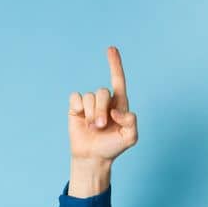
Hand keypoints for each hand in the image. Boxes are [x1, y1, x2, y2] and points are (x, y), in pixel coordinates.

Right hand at [67, 46, 138, 162]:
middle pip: (102, 92)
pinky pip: (76, 97)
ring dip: (91, 114)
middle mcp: (105, 101)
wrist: (93, 157)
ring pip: (89, 97)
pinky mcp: (76, 108)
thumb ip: (131, 122)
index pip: (118, 80)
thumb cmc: (113, 147)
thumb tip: (115, 111)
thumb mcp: (130, 137)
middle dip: (100, 110)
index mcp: (119, 104)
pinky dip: (79, 108)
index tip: (111, 49)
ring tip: (93, 128)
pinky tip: (81, 118)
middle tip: (100, 127)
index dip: (115, 64)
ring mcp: (90, 104)